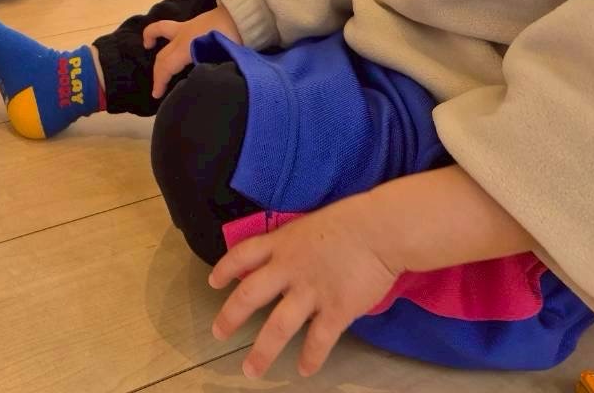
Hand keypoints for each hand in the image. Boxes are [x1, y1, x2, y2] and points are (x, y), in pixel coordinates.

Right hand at [142, 5, 240, 97]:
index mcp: (187, 46)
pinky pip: (172, 27)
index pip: (166, 66)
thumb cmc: (236, 38)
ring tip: (148, 45)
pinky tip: (169, 40)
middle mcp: (182, 35)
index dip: (159, 81)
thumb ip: (210, 71)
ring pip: (161, 30)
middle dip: (158, 72)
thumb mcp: (223, 59)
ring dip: (152, 37)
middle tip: (158, 88)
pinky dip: (164, 32)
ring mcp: (188, 25)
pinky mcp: (195, 21)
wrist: (245, 13)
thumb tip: (201, 83)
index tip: (157, 95)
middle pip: (163, 54)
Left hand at [209, 194, 399, 378]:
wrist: (380, 230)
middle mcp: (288, 269)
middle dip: (230, 317)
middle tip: (218, 333)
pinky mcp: (336, 310)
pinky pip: (318, 340)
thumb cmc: (349, 221)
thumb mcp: (308, 225)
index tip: (213, 282)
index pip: (242, 255)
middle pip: (249, 295)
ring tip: (251, 369)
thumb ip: (291, 245)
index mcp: (280, 244)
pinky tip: (303, 370)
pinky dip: (310, 357)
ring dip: (262, 351)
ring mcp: (310, 292)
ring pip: (277, 326)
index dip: (225, 269)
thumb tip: (282, 260)